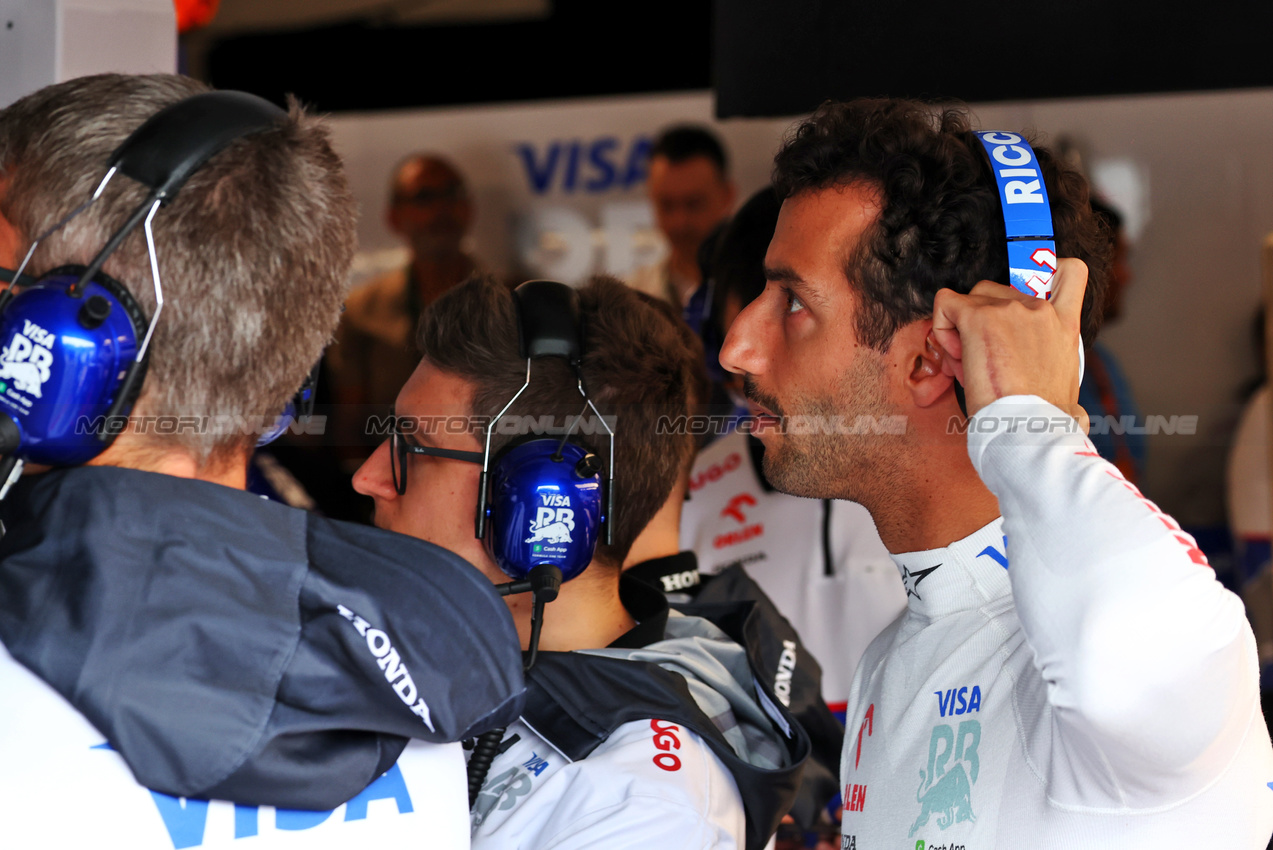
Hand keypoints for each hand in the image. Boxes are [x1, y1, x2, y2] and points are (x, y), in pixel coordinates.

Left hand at [930, 258, 1087, 422]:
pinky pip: (945, 303)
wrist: (1028, 427)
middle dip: (984, 321)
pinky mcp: (979, 318)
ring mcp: (1009, 310)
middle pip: (998, 291)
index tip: (1022, 299)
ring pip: (970, 299)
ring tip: (969, 365)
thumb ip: (1054, 364)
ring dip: (962, 328)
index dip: (1045, 271)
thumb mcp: (1064, 382)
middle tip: (984, 359)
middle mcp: (1040, 309)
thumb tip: (1062, 397)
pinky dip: (941, 326)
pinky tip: (954, 356)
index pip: (1069, 272)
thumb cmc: (1040, 416)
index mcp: (1065, 324)